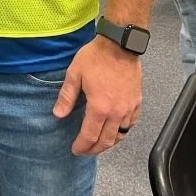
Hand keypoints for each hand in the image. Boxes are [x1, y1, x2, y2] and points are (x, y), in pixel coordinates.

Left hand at [53, 37, 141, 155]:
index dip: (82, 146)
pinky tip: (116, 130)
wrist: (119, 45)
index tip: (75, 150)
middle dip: (94, 149)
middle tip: (85, 150)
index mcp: (99, 108)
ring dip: (109, 143)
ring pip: (121, 135)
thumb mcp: (74, 74)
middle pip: (106, 141)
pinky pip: (132, 124)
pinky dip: (123, 132)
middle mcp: (116, 113)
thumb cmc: (95, 57)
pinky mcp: (137, 102)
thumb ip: (67, 97)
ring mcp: (129, 108)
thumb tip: (58, 115)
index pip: (90, 136)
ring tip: (99, 143)